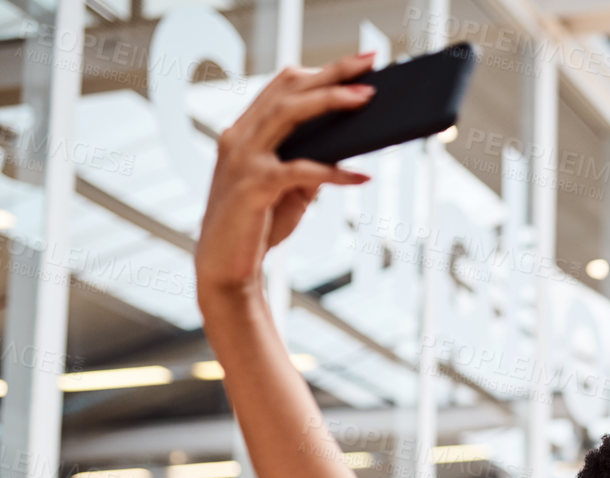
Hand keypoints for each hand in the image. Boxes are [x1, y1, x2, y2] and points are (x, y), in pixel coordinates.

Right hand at [195, 52, 375, 301]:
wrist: (226, 268)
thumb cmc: (259, 224)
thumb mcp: (291, 189)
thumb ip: (311, 163)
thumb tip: (348, 146)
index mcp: (245, 131)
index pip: (282, 87)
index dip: (320, 71)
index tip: (359, 63)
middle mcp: (239, 137)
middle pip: (287, 91)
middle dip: (331, 74)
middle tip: (370, 64)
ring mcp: (242, 160)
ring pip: (287, 116)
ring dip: (330, 103)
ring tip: (366, 100)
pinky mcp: (252, 188)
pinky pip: (299, 171)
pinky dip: (334, 172)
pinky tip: (362, 176)